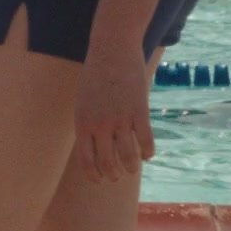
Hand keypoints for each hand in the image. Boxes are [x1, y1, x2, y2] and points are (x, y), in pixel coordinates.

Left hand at [74, 45, 154, 183]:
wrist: (111, 51)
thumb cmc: (95, 76)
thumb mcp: (83, 101)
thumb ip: (88, 123)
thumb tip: (95, 146)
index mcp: (82, 122)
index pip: (85, 159)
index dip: (93, 174)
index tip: (99, 180)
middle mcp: (100, 124)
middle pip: (107, 162)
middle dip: (113, 174)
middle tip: (118, 176)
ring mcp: (120, 119)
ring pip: (128, 156)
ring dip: (131, 166)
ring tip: (132, 168)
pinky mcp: (139, 112)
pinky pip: (146, 141)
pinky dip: (148, 152)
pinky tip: (148, 154)